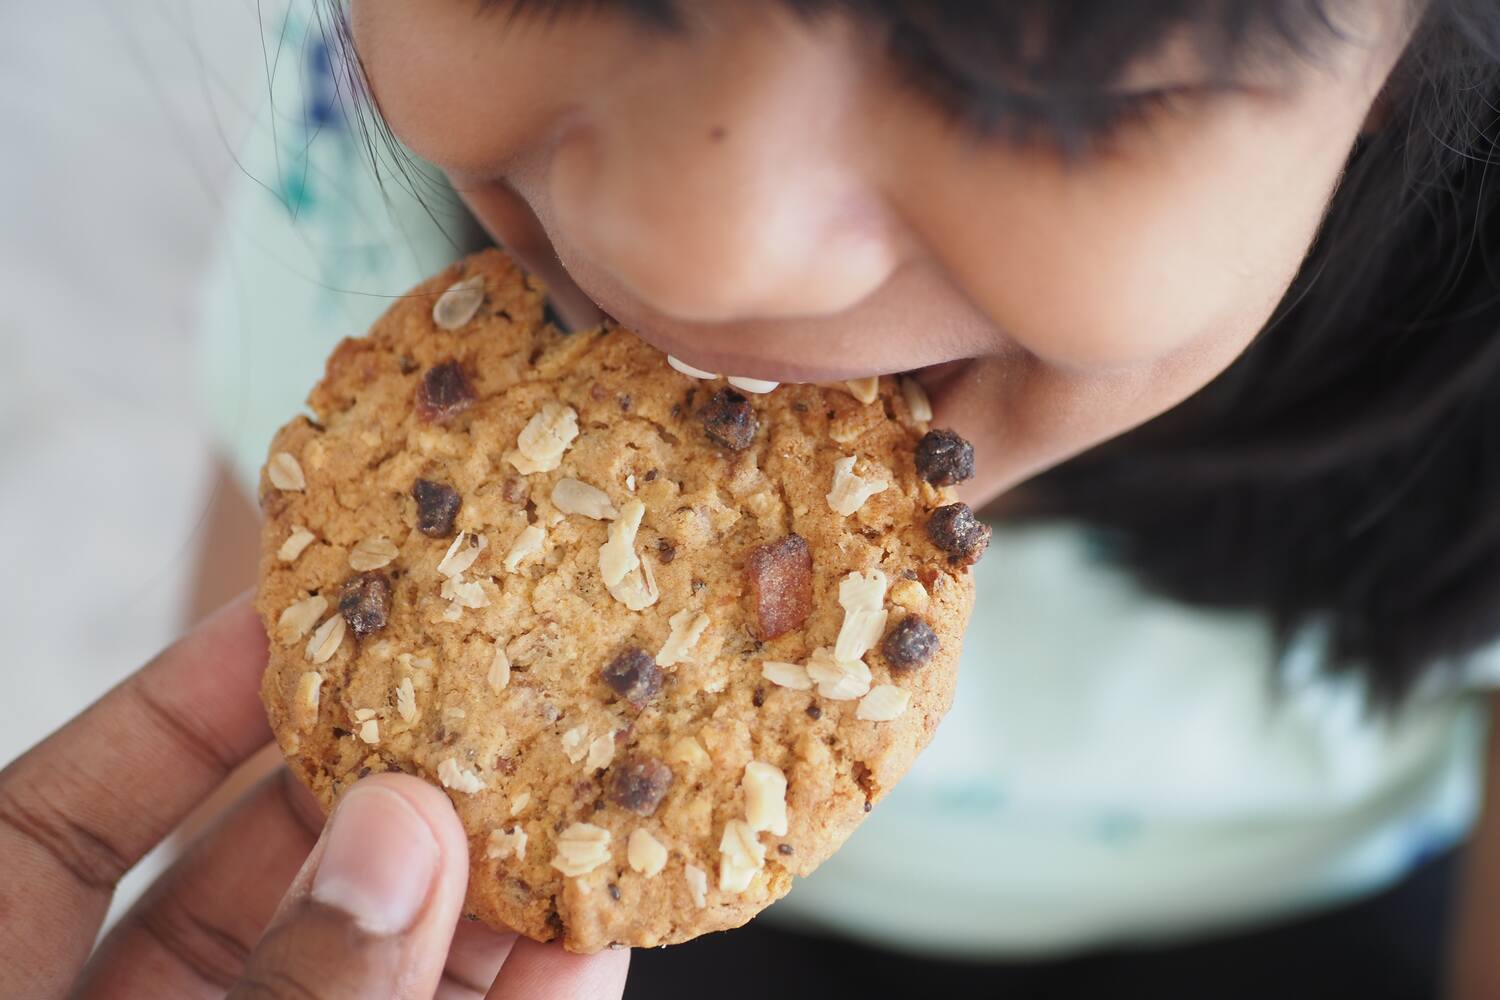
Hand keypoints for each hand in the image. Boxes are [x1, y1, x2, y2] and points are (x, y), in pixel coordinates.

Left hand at [0, 594, 630, 998]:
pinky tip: (592, 945)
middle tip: (477, 700)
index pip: (60, 826)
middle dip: (376, 793)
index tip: (284, 615)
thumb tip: (399, 838)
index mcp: (10, 995)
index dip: (174, 709)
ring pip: (375, 975)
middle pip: (253, 886)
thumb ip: (282, 988)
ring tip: (571, 799)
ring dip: (478, 900)